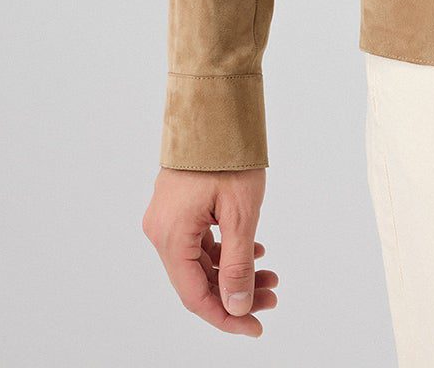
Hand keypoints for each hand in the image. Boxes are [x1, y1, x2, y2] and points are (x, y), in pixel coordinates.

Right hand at [142, 167, 276, 336]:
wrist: (215, 107)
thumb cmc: (227, 154)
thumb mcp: (241, 214)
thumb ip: (238, 264)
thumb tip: (237, 306)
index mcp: (171, 236)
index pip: (195, 296)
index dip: (226, 316)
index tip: (256, 326)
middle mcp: (161, 230)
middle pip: (198, 280)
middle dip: (236, 292)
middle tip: (273, 296)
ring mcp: (166, 218)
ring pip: (200, 260)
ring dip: (233, 271)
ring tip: (270, 275)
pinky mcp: (176, 206)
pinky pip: (198, 241)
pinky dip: (224, 250)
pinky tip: (253, 250)